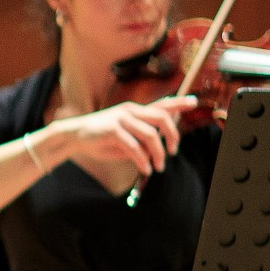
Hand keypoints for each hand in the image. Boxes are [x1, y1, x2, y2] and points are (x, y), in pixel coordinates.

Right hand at [57, 94, 195, 176]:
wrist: (74, 136)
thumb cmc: (101, 138)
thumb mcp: (124, 136)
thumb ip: (141, 139)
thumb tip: (158, 149)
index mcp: (135, 110)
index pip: (161, 104)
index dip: (179, 103)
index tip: (195, 102)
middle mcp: (130, 111)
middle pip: (162, 117)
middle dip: (173, 135)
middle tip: (173, 152)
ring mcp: (121, 119)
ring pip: (151, 135)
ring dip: (158, 153)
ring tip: (158, 166)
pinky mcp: (113, 131)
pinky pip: (135, 147)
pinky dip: (143, 161)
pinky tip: (145, 169)